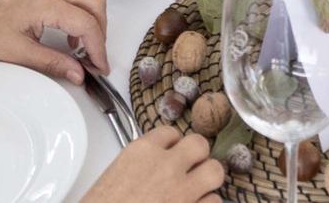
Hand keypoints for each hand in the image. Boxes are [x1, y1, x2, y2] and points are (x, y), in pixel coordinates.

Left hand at [0, 0, 109, 82]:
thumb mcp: (18, 53)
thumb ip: (52, 63)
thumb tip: (78, 74)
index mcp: (48, 4)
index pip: (87, 25)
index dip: (98, 49)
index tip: (100, 69)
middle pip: (95, 4)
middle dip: (101, 33)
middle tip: (94, 59)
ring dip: (92, 24)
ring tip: (82, 52)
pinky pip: (74, 0)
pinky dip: (80, 18)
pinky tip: (69, 39)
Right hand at [82, 127, 222, 202]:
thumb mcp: (113, 178)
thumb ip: (139, 166)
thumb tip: (153, 169)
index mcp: (141, 153)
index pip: (170, 132)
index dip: (173, 145)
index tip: (172, 154)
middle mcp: (166, 166)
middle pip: (199, 144)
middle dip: (197, 157)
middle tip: (191, 169)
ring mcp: (182, 191)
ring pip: (215, 171)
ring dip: (208, 181)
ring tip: (198, 189)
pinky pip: (215, 202)